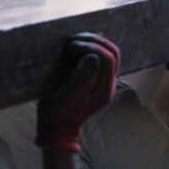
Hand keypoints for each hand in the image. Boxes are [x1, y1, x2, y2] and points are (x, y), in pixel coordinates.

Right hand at [36, 33, 119, 151]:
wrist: (58, 129)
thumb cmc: (56, 114)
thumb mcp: (63, 98)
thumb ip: (81, 79)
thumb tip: (92, 57)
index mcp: (103, 91)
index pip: (107, 58)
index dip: (90, 47)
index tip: (70, 46)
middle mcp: (109, 86)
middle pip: (113, 53)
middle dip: (94, 41)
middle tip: (73, 40)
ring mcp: (106, 83)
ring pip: (110, 53)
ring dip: (94, 42)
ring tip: (74, 41)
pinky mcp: (99, 79)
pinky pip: (103, 58)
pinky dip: (92, 48)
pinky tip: (77, 46)